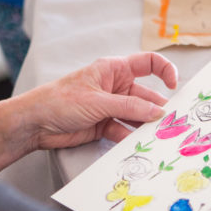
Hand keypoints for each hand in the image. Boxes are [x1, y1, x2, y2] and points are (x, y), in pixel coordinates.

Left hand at [16, 52, 178, 149]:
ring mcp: (111, 107)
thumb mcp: (98, 101)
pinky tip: (138, 146)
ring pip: (138, 117)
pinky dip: (132, 140)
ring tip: (159, 138)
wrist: (35, 123)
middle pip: (147, 96)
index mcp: (114, 70)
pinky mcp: (105, 126)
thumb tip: (157, 112)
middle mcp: (116, 87)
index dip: (165, 71)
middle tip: (173, 123)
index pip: (148, 63)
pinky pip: (125, 132)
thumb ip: (129, 108)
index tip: (175, 85)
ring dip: (147, 127)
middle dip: (159, 109)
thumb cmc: (60, 100)